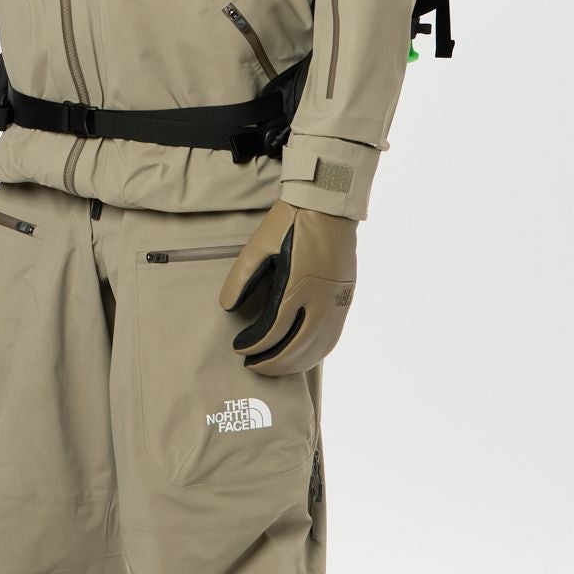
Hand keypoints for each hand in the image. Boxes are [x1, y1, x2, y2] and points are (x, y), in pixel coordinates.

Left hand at [218, 201, 357, 375]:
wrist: (329, 205)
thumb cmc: (291, 222)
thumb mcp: (259, 246)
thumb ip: (241, 278)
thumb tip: (227, 308)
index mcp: (298, 284)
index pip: (274, 331)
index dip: (254, 346)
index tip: (239, 349)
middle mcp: (322, 298)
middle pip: (296, 347)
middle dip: (272, 363)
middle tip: (253, 366)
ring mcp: (337, 301)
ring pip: (317, 348)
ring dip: (294, 364)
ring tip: (274, 367)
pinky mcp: (346, 299)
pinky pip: (333, 337)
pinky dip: (316, 353)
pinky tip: (302, 357)